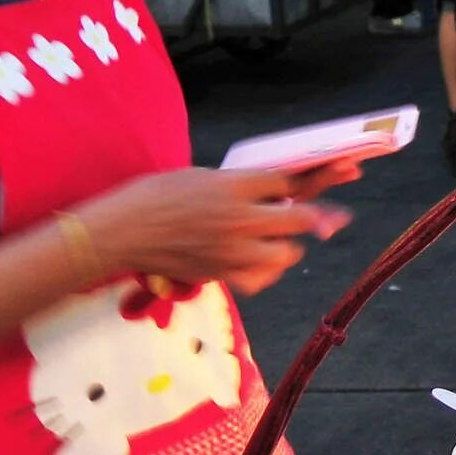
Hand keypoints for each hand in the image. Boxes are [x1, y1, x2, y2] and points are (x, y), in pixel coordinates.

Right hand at [74, 168, 345, 297]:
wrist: (118, 231)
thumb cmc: (154, 196)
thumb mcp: (201, 175)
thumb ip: (240, 184)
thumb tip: (276, 190)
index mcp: (232, 184)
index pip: (289, 180)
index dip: (315, 178)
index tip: (337, 175)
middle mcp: (238, 217)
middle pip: (299, 217)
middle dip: (317, 216)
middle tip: (331, 218)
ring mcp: (230, 249)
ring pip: (286, 253)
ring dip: (290, 245)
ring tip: (281, 239)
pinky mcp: (219, 273)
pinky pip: (260, 279)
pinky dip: (267, 272)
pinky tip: (263, 263)